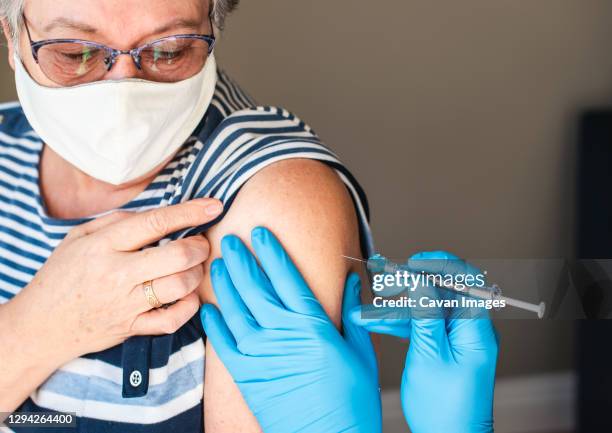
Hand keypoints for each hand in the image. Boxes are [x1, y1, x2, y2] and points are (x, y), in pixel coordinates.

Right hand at [11, 198, 222, 365]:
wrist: (39, 326)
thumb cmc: (61, 275)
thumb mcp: (78, 237)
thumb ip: (117, 221)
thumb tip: (158, 215)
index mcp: (104, 245)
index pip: (156, 222)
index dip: (190, 211)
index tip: (214, 205)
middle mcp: (117, 274)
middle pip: (177, 255)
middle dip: (200, 246)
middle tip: (201, 243)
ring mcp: (126, 304)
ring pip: (180, 285)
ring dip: (197, 273)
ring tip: (194, 267)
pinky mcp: (132, 328)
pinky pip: (172, 320)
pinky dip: (189, 306)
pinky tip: (188, 295)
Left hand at [200, 227, 381, 432]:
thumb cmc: (351, 401)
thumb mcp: (361, 353)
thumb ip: (353, 314)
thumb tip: (350, 281)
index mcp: (313, 326)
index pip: (287, 278)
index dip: (272, 252)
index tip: (261, 232)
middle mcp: (282, 335)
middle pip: (255, 287)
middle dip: (241, 260)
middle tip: (229, 240)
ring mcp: (260, 355)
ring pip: (235, 309)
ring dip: (224, 284)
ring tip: (216, 263)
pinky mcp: (246, 375)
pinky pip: (223, 343)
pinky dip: (214, 323)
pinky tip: (208, 307)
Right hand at [351, 251, 497, 432]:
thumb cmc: (446, 408)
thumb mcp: (429, 354)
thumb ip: (425, 313)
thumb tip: (421, 280)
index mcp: (475, 329)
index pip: (465, 281)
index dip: (440, 265)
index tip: (414, 262)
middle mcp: (470, 330)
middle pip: (441, 292)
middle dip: (409, 286)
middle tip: (383, 282)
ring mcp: (458, 339)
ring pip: (427, 309)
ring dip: (397, 309)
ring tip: (368, 310)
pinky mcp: (446, 348)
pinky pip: (424, 326)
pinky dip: (402, 324)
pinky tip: (377, 323)